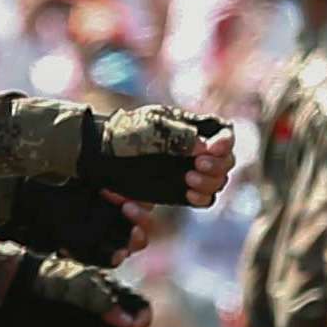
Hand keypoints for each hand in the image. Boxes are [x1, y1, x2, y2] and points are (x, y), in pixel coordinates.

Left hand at [86, 105, 231, 207]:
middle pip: (226, 161)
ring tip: (188, 180)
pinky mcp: (179, 191)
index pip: (224, 133)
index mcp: (192, 128)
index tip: (212, 150)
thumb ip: (179, 135)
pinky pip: (203, 199)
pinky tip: (189, 195)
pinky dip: (202, 198)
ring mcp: (189, 171)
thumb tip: (205, 147)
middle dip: (217, 166)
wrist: (100, 155)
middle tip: (197, 166)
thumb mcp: (151, 127)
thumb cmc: (125, 133)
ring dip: (210, 183)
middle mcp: (195, 150)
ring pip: (217, 182)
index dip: (225, 142)